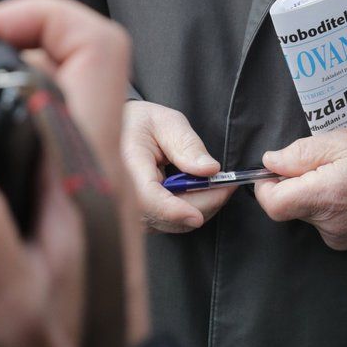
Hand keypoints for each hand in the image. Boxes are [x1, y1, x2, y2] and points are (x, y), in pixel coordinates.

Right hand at [0, 0, 149, 346]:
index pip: (98, 46)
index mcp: (92, 167)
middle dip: (14, 44)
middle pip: (76, 58)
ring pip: (59, 95)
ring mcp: (90, 180)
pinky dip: (6, 126)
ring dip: (7, 86)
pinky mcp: (76, 205)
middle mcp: (100, 162)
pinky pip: (46, 135)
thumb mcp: (4, 303)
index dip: (43, 14)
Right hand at [122, 100, 234, 234]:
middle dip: (201, 204)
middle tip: (227, 184)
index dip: (173, 211)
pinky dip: (190, 210)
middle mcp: (124, 195)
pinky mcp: (142, 217)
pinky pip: (169, 222)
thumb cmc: (140, 123)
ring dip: (199, 208)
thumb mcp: (166, 123)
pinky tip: (202, 192)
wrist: (119, 131)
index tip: (197, 215)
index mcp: (126, 166)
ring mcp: (131, 211)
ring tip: (218, 184)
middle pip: (165, 216)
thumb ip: (187, 145)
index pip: (147, 199)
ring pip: (170, 223)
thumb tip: (209, 169)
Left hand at [254, 130, 346, 250]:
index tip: (272, 169)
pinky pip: (319, 221)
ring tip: (337, 174)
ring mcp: (337, 237)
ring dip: (309, 193)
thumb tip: (269, 163)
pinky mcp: (344, 242)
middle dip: (292, 183)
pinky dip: (323, 205)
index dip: (265, 186)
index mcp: (326, 196)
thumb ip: (300, 153)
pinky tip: (345, 190)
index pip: (273, 204)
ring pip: (304, 212)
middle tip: (318, 162)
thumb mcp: (339, 141)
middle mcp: (329, 224)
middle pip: (288, 206)